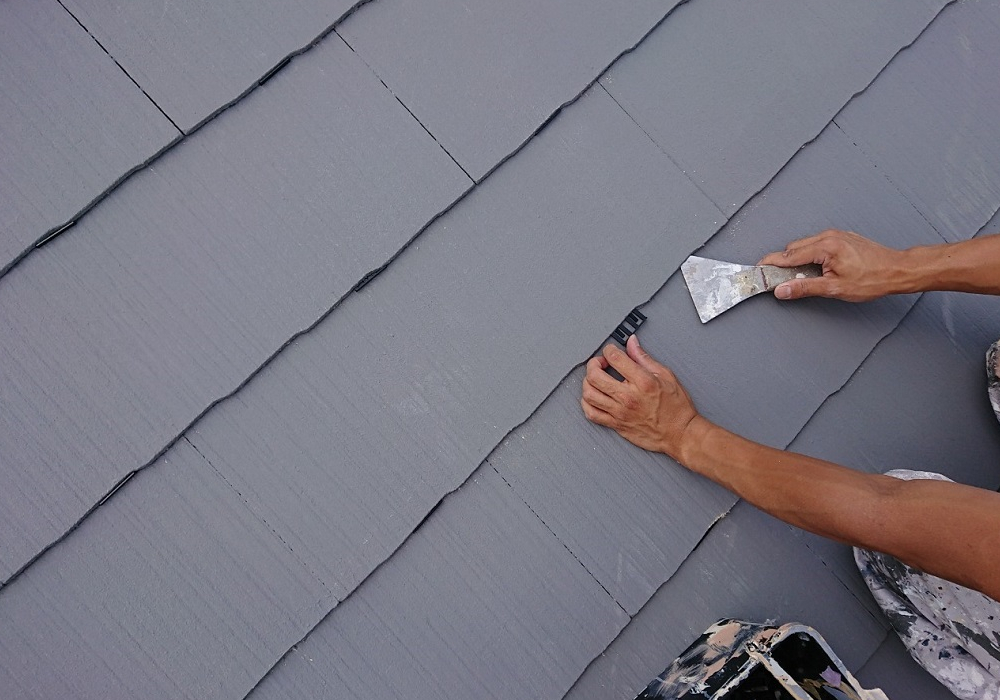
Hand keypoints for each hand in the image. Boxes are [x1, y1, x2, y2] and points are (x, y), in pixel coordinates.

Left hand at [580, 335, 705, 461]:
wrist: (680, 434)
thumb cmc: (676, 408)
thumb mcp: (666, 376)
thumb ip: (644, 358)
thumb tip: (632, 344)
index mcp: (642, 382)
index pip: (614, 358)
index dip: (609, 350)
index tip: (611, 351)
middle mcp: (628, 397)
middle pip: (595, 376)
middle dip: (594, 364)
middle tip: (600, 363)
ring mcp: (620, 412)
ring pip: (589, 394)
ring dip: (588, 382)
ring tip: (595, 379)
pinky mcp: (616, 425)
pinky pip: (592, 414)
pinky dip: (586, 403)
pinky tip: (593, 397)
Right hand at [758, 229, 904, 301]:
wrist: (897, 270)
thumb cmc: (872, 279)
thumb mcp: (834, 288)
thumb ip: (804, 288)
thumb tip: (782, 289)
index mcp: (824, 247)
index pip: (788, 255)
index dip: (770, 264)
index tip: (758, 270)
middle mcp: (828, 236)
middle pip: (793, 249)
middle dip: (783, 264)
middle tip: (780, 281)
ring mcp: (835, 235)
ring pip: (805, 246)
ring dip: (798, 261)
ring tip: (803, 278)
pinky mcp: (841, 238)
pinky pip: (817, 244)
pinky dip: (810, 256)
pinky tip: (816, 270)